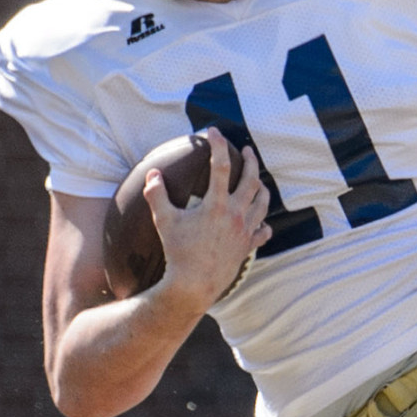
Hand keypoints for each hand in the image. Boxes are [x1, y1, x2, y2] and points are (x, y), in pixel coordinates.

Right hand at [151, 128, 269, 305]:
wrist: (194, 285)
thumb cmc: (178, 252)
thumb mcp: (164, 221)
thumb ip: (157, 195)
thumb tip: (152, 174)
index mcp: (216, 205)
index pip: (220, 166)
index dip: (217, 144)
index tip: (213, 131)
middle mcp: (235, 215)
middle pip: (251, 180)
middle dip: (250, 161)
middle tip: (247, 150)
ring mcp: (245, 231)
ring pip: (262, 203)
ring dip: (261, 188)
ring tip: (258, 181)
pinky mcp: (247, 246)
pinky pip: (262, 232)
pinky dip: (264, 225)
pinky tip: (262, 223)